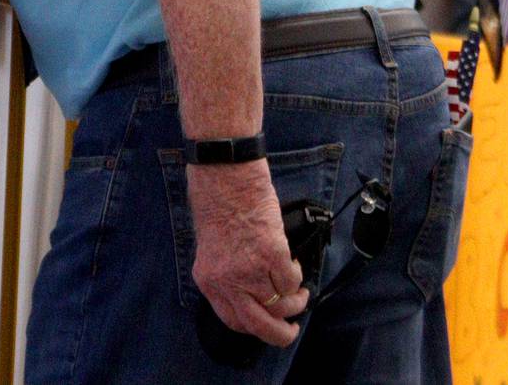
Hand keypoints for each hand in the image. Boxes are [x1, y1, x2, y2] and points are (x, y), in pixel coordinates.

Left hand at [189, 161, 307, 346]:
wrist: (225, 174)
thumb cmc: (217, 203)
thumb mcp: (211, 248)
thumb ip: (226, 274)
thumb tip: (250, 294)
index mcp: (208, 280)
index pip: (233, 321)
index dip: (254, 326)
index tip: (267, 323)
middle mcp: (228, 281)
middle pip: (259, 325)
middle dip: (281, 334)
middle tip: (292, 330)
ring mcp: (251, 270)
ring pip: (282, 304)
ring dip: (295, 300)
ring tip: (299, 288)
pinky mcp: (273, 254)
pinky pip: (292, 281)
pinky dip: (298, 276)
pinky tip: (294, 262)